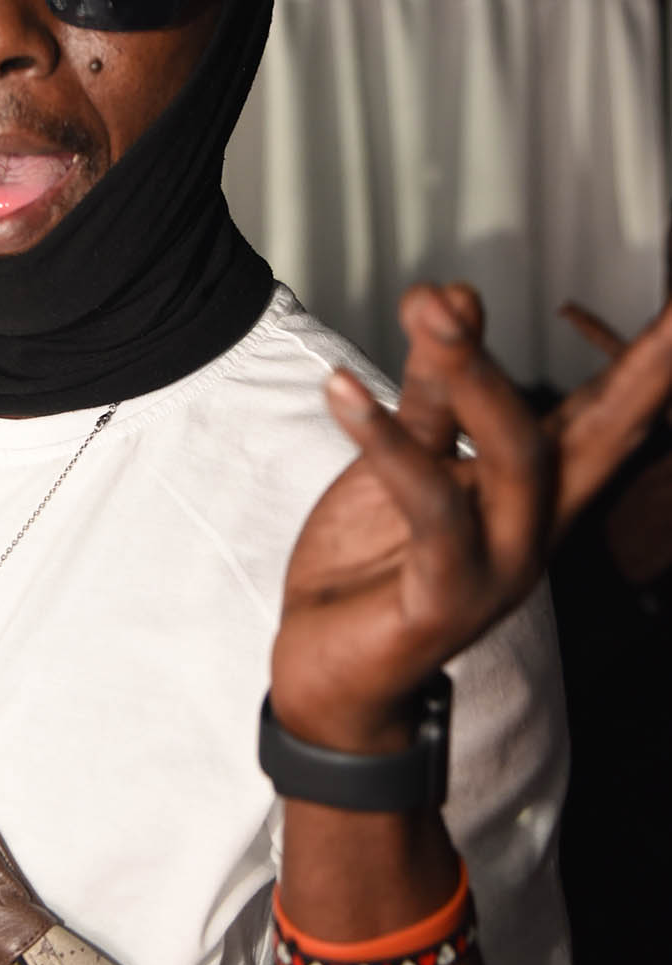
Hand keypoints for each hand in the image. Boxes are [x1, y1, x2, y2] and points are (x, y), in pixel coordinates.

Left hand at [271, 282, 671, 748]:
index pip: (609, 412)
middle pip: (607, 435)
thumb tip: (456, 292)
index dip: (652, 361)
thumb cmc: (374, 562)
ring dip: (475, 374)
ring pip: (517, 458)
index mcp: (538, 489)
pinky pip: (430, 509)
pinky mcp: (448, 597)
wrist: (325, 671)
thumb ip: (436, 385)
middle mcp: (537, 524)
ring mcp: (502, 564)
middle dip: (646, 370)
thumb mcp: (407, 457)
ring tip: (429, 304)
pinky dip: (388, 442)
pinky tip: (344, 390)